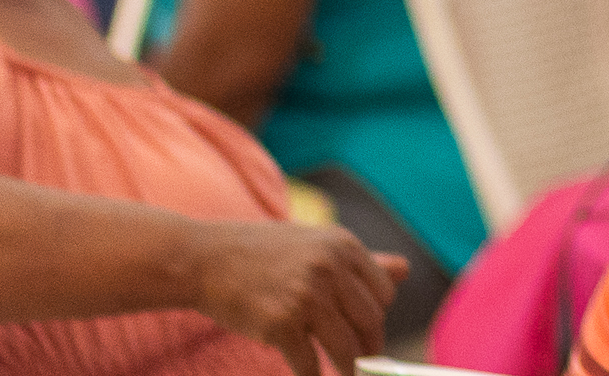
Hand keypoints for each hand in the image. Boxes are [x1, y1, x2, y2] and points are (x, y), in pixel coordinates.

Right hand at [187, 219, 402, 375]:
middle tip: (361, 362)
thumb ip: (360, 262)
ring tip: (345, 375)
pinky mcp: (281, 325)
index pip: (383, 293)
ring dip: (348, 369)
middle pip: (370, 321)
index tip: (367, 333)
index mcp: (343, 246)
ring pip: (345, 347)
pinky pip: (309, 364)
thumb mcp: (314, 246)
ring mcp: (306, 297)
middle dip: (368, 347)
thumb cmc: (261, 254)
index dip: (375, 318)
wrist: (203, 259)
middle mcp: (330, 268)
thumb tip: (405, 271)